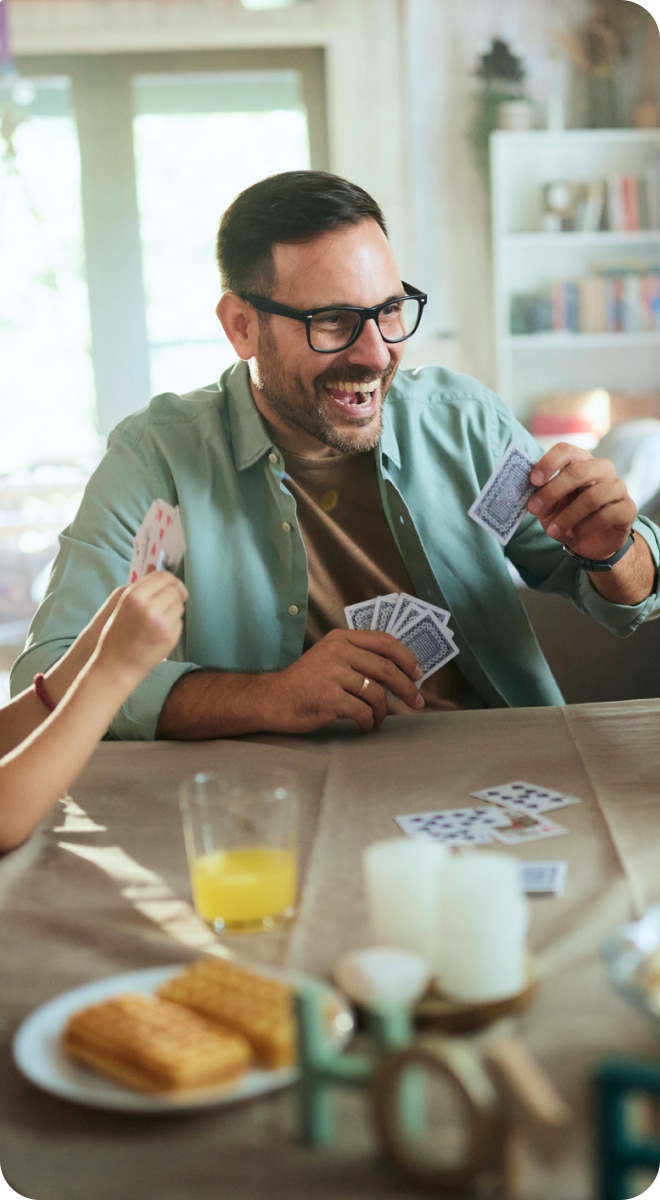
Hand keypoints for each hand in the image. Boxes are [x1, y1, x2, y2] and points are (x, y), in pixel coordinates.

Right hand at [94, 571, 187, 680]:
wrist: (116, 666)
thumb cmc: (117, 636)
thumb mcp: (123, 605)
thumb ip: (141, 589)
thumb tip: (161, 577)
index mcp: (134, 596)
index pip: (163, 576)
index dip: (170, 580)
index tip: (171, 585)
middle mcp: (149, 607)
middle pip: (175, 589)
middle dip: (174, 594)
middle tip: (169, 602)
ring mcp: (162, 623)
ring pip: (179, 605)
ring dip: (173, 610)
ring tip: (158, 621)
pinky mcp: (170, 637)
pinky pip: (179, 622)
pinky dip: (173, 625)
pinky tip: (159, 634)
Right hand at [261, 628, 424, 733]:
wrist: (272, 700)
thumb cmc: (304, 683)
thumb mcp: (329, 658)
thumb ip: (357, 658)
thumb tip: (397, 672)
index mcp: (341, 639)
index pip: (384, 641)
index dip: (406, 657)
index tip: (418, 673)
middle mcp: (338, 652)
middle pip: (386, 668)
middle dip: (407, 688)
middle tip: (417, 702)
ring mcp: (333, 674)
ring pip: (376, 693)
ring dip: (383, 711)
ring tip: (378, 719)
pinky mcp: (329, 698)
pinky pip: (362, 711)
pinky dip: (369, 722)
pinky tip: (365, 726)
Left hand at [527, 442, 636, 561]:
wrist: (590, 542)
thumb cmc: (566, 516)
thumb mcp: (548, 507)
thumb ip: (539, 495)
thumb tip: (524, 489)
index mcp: (580, 461)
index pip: (566, 450)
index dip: (549, 463)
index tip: (533, 480)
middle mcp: (601, 469)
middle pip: (579, 471)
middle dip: (553, 491)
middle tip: (534, 508)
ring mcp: (617, 487)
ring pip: (593, 496)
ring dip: (568, 516)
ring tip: (552, 531)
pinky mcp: (627, 508)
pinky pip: (606, 515)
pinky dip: (584, 527)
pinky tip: (573, 535)